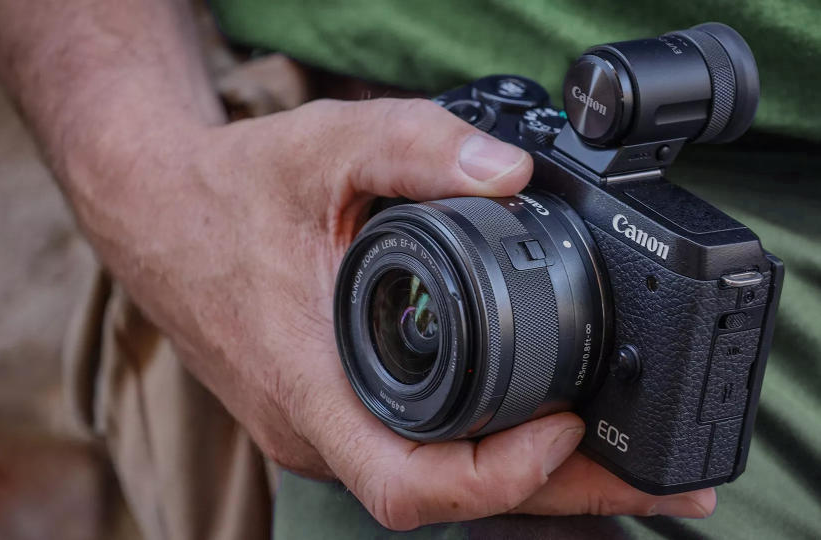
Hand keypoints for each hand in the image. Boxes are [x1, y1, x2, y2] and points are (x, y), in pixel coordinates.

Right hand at [91, 98, 715, 529]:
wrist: (156, 213)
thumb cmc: (228, 193)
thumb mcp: (323, 148)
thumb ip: (417, 148)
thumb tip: (512, 171)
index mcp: (311, 385)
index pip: (407, 486)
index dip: (498, 477)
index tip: (569, 426)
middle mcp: (320, 428)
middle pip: (449, 497)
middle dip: (565, 495)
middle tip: (665, 480)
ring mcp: (326, 428)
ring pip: (438, 479)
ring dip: (533, 478)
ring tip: (624, 457)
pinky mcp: (332, 413)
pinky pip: (418, 451)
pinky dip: (487, 449)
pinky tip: (539, 424)